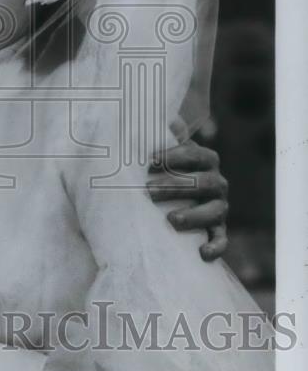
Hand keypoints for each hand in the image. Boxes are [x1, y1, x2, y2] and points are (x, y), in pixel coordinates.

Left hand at [147, 130, 228, 262]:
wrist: (170, 199)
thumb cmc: (161, 170)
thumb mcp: (160, 150)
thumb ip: (160, 134)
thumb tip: (163, 118)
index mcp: (205, 160)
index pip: (196, 155)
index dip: (174, 156)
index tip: (149, 161)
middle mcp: (217, 182)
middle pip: (204, 183)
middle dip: (176, 186)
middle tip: (148, 191)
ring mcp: (219, 207)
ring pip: (216, 211)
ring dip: (195, 215)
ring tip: (171, 220)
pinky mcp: (217, 230)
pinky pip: (222, 239)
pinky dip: (215, 247)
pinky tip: (201, 253)